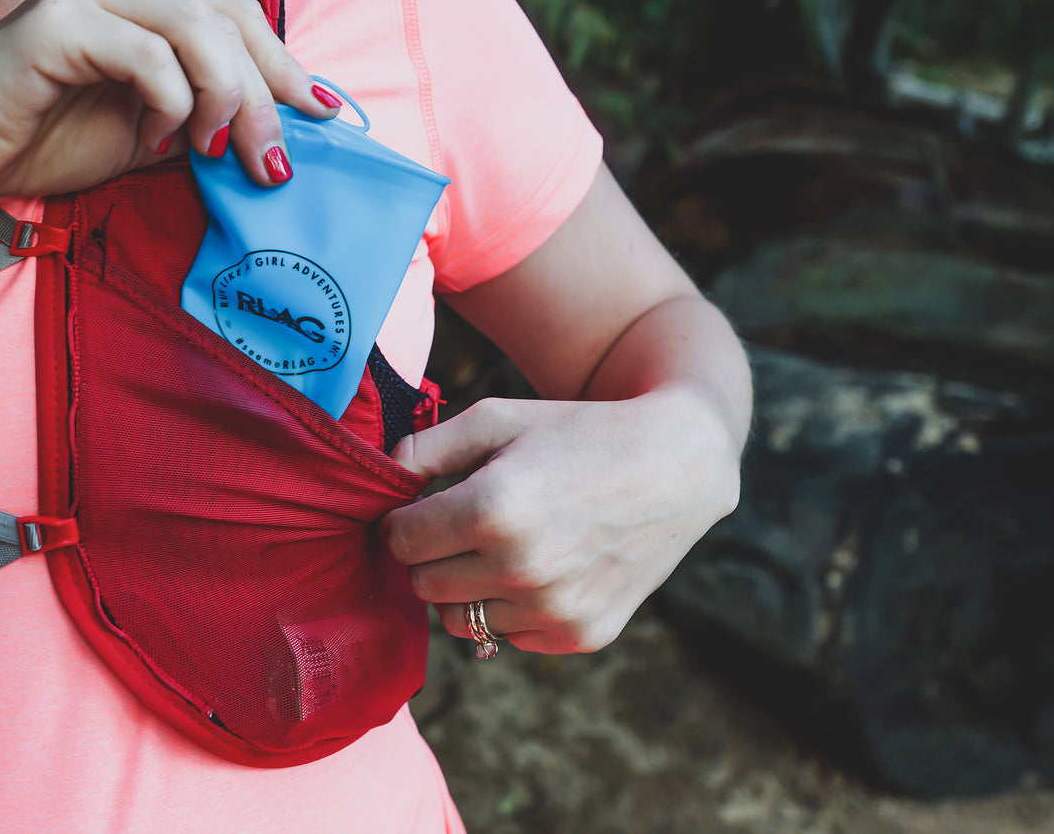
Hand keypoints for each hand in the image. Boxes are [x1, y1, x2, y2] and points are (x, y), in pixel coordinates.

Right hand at [0, 0, 334, 233]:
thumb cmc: (42, 142)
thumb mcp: (148, 132)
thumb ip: (203, 116)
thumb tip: (277, 132)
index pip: (233, 14)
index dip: (284, 65)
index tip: (322, 116)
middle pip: (227, 19)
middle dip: (267, 95)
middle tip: (276, 160)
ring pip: (198, 31)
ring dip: (228, 99)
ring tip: (220, 152)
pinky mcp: (59, 22)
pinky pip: (151, 56)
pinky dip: (171, 103)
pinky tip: (157, 139)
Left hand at [381, 386, 741, 653]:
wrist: (676, 466)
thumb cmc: (577, 433)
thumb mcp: (498, 418)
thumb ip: (425, 448)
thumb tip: (377, 478)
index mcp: (492, 509)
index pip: (400, 541)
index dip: (403, 520)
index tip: (422, 506)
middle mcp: (521, 568)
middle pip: (422, 585)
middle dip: (430, 553)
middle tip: (462, 523)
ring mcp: (552, 610)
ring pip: (459, 618)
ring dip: (467, 586)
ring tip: (503, 545)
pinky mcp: (579, 635)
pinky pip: (508, 636)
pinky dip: (511, 607)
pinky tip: (543, 566)